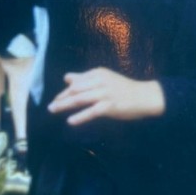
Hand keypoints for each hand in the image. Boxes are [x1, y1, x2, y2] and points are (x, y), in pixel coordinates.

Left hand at [47, 67, 164, 125]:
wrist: (145, 96)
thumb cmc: (124, 88)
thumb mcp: (104, 79)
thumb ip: (86, 78)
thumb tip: (67, 77)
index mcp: (98, 73)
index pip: (76, 81)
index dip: (65, 91)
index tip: (56, 98)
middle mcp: (100, 81)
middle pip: (75, 90)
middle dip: (61, 98)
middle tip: (50, 107)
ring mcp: (105, 93)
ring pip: (80, 99)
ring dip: (65, 105)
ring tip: (54, 110)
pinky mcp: (110, 106)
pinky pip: (92, 112)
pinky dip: (80, 116)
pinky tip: (70, 121)